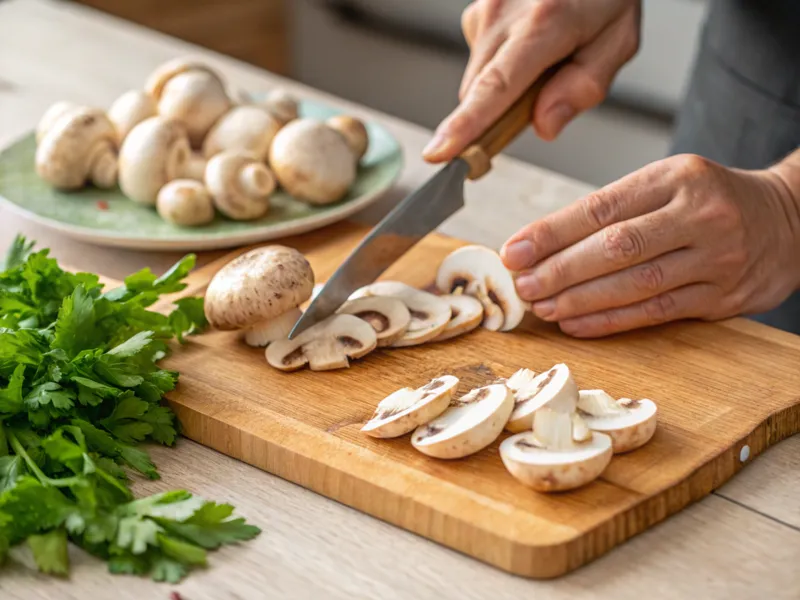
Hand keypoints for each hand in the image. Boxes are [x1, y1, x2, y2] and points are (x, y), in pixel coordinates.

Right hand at [423, 0, 640, 161]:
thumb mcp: (618, 40)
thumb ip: (585, 87)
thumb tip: (545, 125)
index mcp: (543, 23)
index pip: (495, 87)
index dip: (465, 125)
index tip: (440, 152)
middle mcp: (503, 12)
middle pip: (479, 94)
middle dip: (502, 111)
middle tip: (543, 96)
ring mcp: (485, 8)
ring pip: (479, 79)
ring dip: (506, 83)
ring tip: (545, 55)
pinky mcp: (477, 9)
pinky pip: (482, 56)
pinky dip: (503, 61)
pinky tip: (530, 39)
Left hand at [500, 154, 799, 336]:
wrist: (790, 220)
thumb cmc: (710, 200)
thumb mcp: (668, 183)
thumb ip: (614, 210)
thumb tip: (542, 244)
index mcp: (677, 177)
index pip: (601, 208)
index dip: (551, 233)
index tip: (514, 251)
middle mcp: (699, 215)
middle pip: (615, 247)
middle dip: (560, 271)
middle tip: (523, 287)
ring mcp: (716, 258)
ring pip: (634, 284)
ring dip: (579, 301)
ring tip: (542, 307)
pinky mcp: (723, 297)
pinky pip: (656, 312)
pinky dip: (610, 321)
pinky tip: (576, 324)